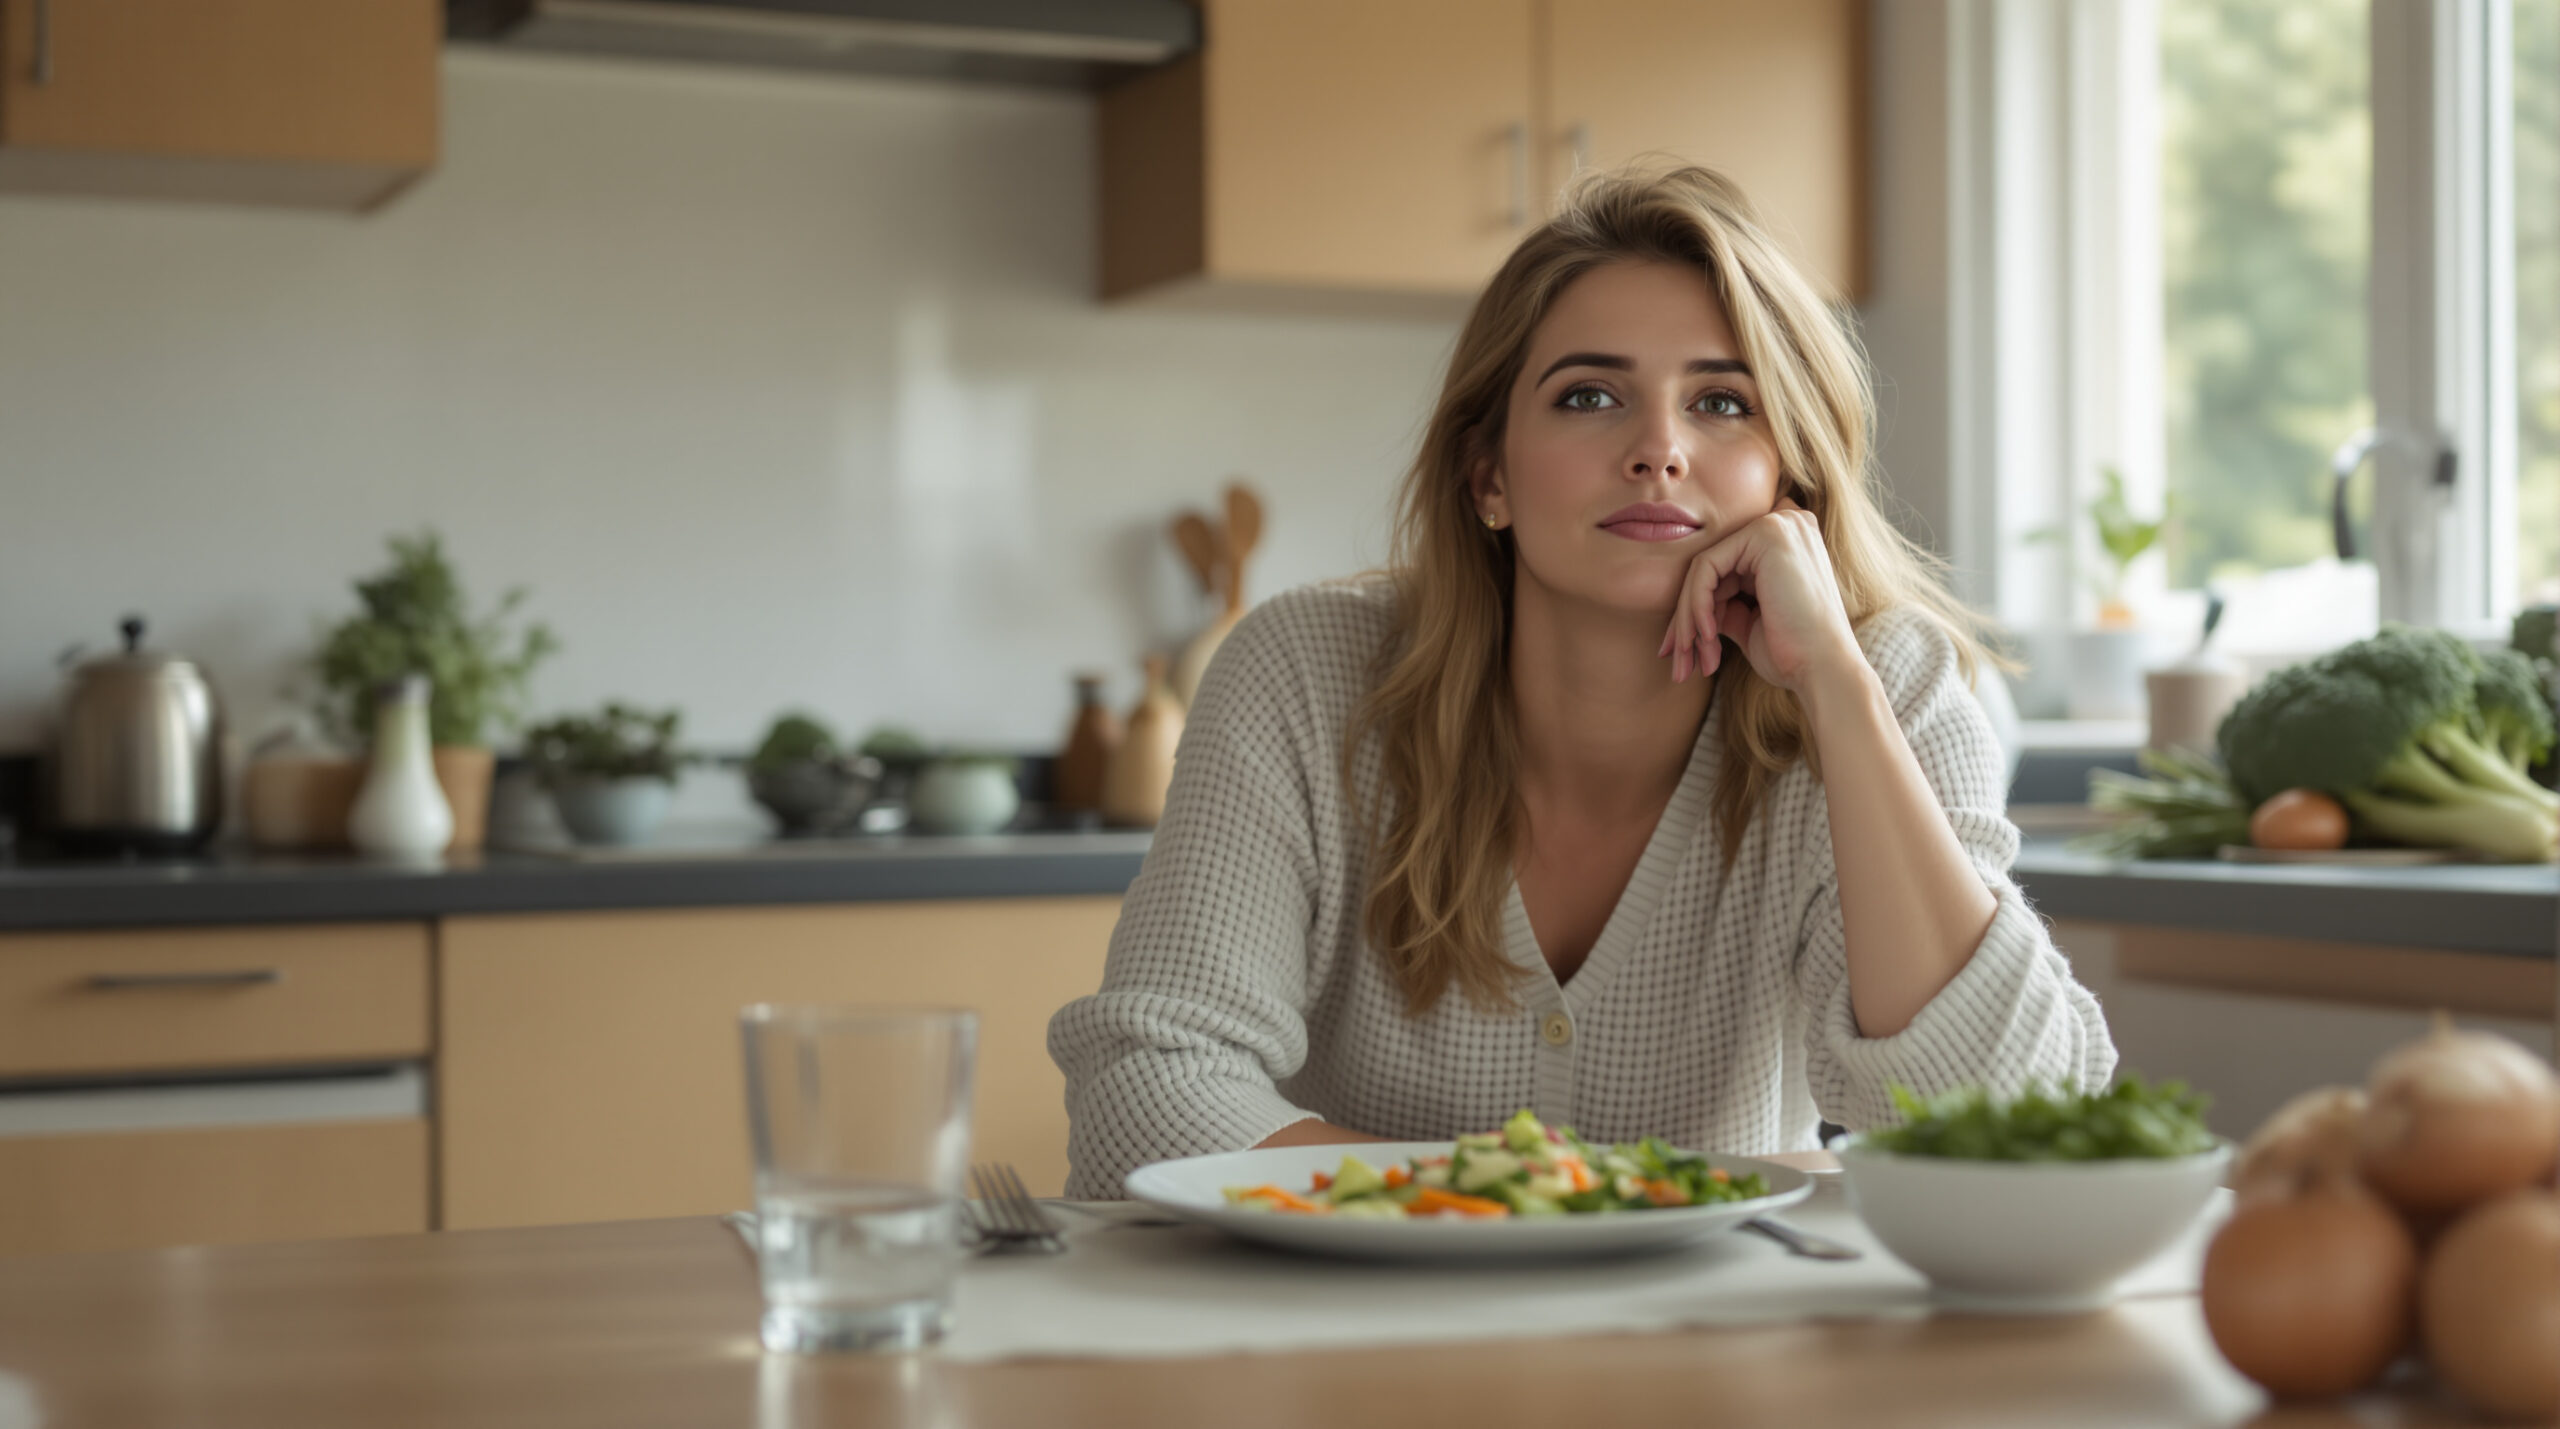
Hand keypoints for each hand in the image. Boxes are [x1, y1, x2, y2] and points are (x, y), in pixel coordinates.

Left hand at [1658, 496, 1861, 692]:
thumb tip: (1690, 605)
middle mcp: (1786, 524)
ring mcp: (1778, 524)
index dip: (1697, 609)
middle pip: (1711, 568)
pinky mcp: (1766, 535)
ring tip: (1686, 661)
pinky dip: (1697, 607)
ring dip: (1687, 620)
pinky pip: (1706, 568)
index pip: (1724, 570)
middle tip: (1677, 662)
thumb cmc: (1793, 653)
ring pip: (1703, 569)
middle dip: (1686, 618)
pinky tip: (1706, 639)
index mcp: (1787, 543)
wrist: (1824, 670)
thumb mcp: (1750, 622)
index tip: (1680, 651)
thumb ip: (1724, 603)